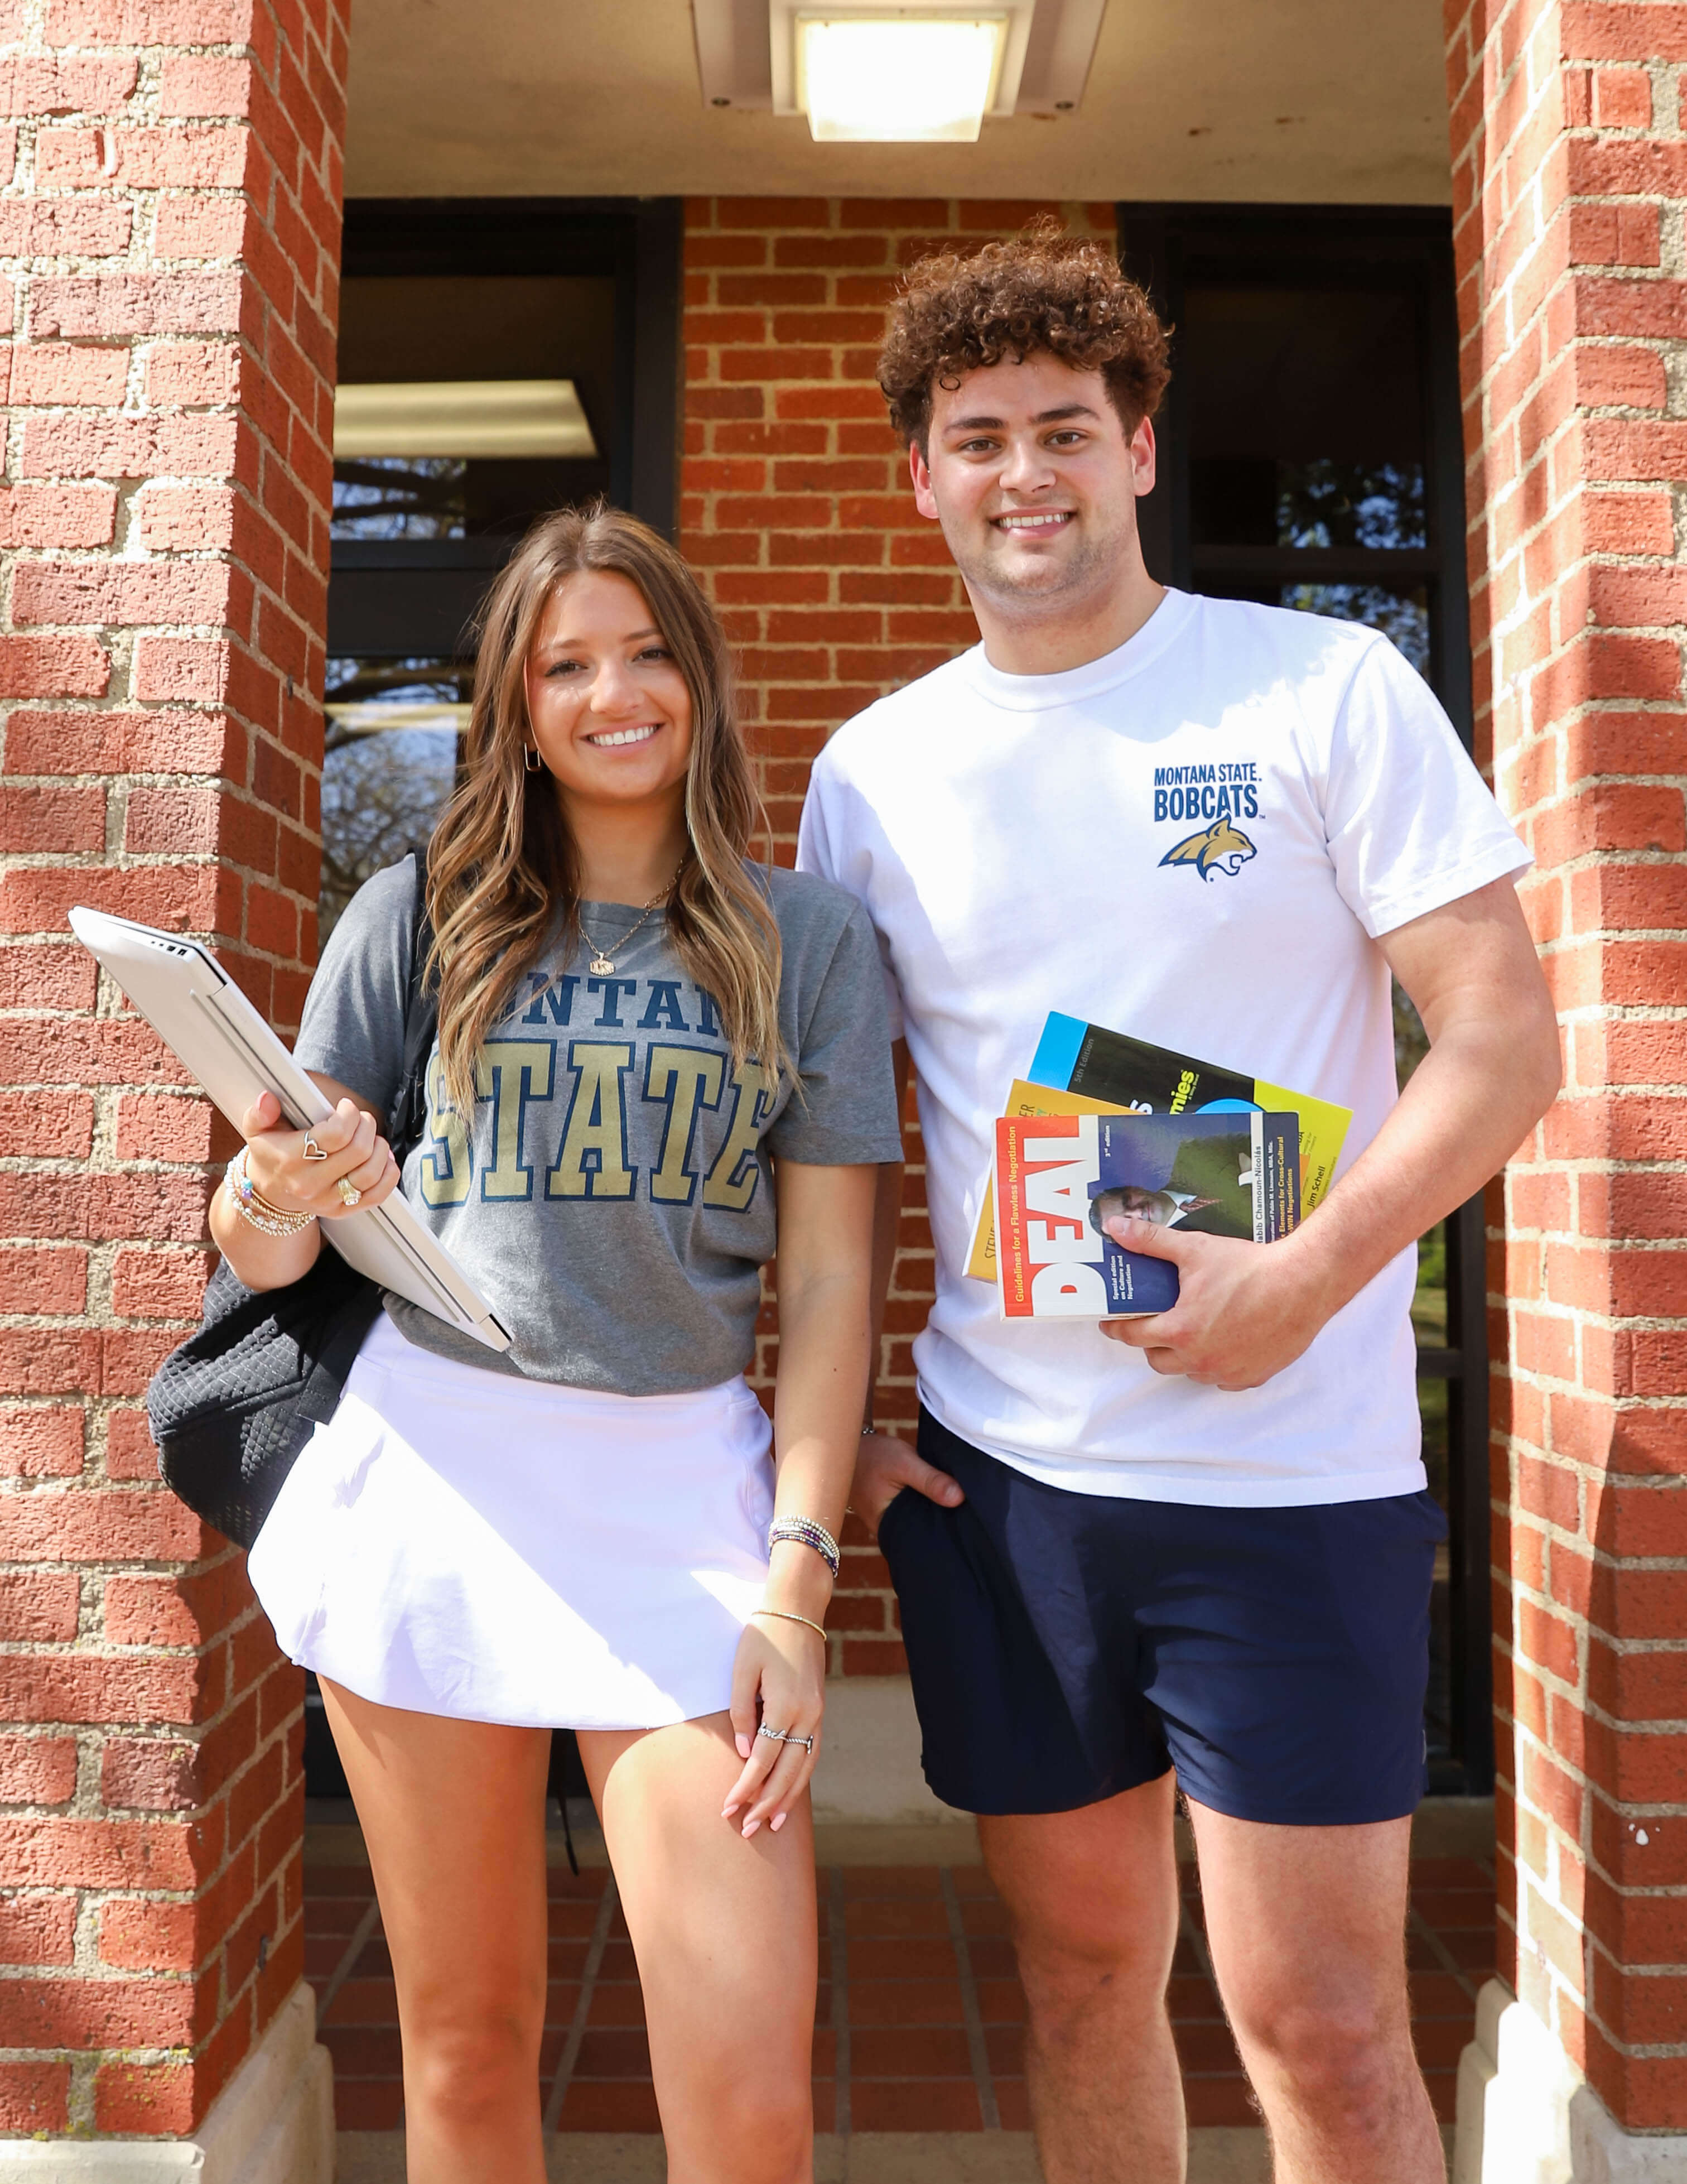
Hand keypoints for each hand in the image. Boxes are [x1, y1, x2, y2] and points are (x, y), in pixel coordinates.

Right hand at [237, 1091, 400, 1221]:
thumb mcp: (257, 1130)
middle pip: (358, 1151)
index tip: (345, 1107)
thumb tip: (267, 1099)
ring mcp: (328, 1200)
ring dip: (380, 1148)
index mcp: (291, 1159)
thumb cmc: (271, 1153)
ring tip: (372, 1137)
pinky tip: (383, 1159)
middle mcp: (310, 1183)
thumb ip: (259, 1113)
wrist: (269, 1193)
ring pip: (371, 1173)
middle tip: (360, 1119)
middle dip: (367, 1126)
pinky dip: (388, 1174)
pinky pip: (377, 1196)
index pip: (336, 1134)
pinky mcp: (342, 1211)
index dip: (349, 1114)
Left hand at [721, 1615, 824, 1838]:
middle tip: (747, 1831)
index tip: (728, 1810)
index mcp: (785, 1705)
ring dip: (788, 1797)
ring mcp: (818, 1714)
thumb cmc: (763, 1636)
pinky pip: (812, 1752)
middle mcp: (807, 1715)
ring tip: (773, 1824)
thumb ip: (741, 1712)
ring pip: (805, 1767)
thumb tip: (745, 1754)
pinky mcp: (820, 1710)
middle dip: (766, 1803)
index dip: (745, 1788)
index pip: (762, 1760)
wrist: (798, 1610)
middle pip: (787, 1772)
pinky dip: (801, 1776)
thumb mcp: (742, 1669)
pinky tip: (791, 1792)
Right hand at [850, 1430, 962, 1541]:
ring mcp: (891, 1522)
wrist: (851, 1447)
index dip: (947, 1528)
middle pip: (924, 1531)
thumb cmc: (873, 1456)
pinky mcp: (895, 1511)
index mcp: (887, 1528)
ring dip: (936, 1510)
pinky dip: (928, 1504)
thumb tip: (959, 1498)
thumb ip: (930, 1480)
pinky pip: (917, 1512)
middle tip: (967, 1507)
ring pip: (922, 1520)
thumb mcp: (904, 1463)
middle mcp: (888, 1531)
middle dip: (944, 1519)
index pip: (924, 1538)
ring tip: (958, 1501)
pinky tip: (942, 1495)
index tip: (968, 1517)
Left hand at [1098, 1213, 1338, 1389]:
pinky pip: (1223, 1378)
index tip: (1110, 1323)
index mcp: (1180, 1331)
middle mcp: (1200, 1360)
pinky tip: (1223, 1343)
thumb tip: (1115, 1227)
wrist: (1304, 1283)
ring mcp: (1227, 1372)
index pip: (1133, 1336)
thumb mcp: (1195, 1249)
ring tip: (1191, 1331)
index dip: (1117, 1328)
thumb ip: (1151, 1241)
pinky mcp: (1253, 1377)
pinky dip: (1217, 1365)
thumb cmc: (1249, 1267)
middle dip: (1151, 1343)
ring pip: (1191, 1372)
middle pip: (1158, 1360)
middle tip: (1156, 1322)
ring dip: (1184, 1356)